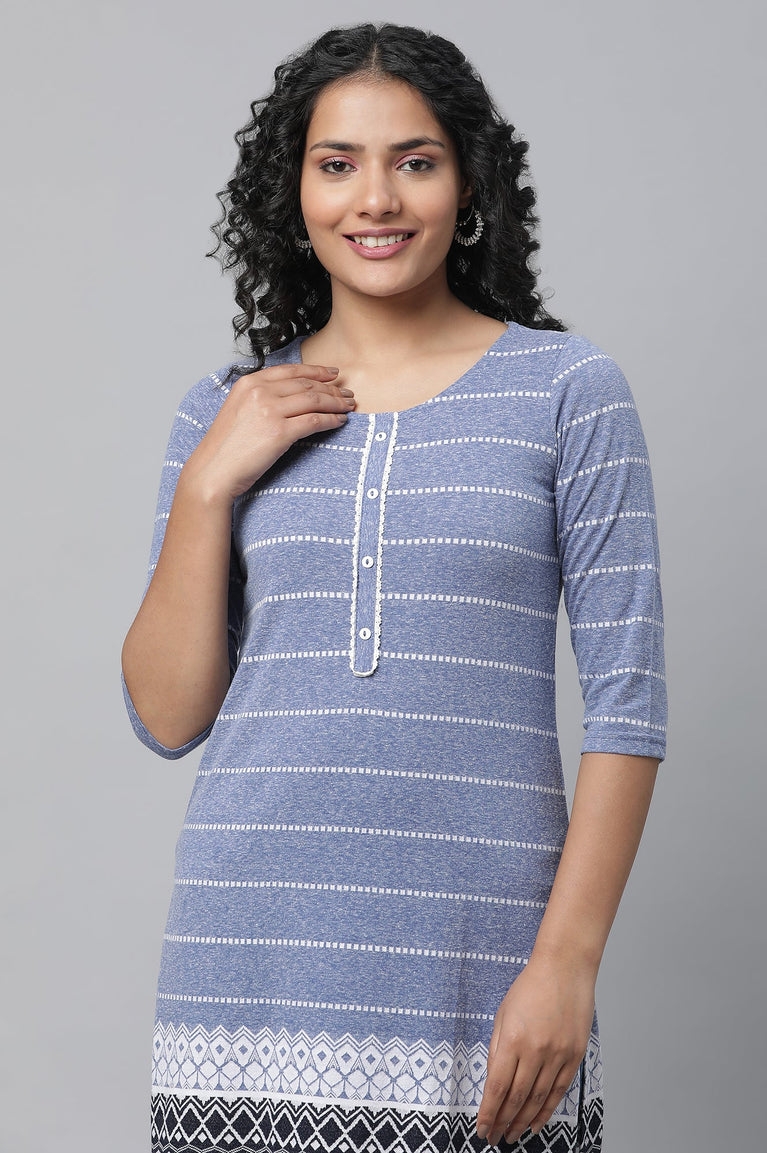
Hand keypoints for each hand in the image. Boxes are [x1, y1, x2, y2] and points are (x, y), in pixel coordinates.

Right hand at [182, 363, 354, 503]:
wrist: (214, 470)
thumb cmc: (226, 447)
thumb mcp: (239, 409)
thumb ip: (260, 397)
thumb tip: (290, 396)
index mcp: (249, 383)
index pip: (291, 370)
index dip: (316, 370)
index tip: (333, 373)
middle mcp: (260, 392)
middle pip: (306, 384)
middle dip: (331, 388)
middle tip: (347, 393)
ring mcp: (269, 411)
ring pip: (314, 400)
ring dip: (336, 402)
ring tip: (348, 406)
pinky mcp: (279, 432)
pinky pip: (314, 420)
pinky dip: (331, 420)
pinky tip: (339, 421)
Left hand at [475, 955, 594, 1144]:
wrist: (565, 969)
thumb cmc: (530, 987)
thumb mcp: (502, 1014)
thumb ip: (496, 1049)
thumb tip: (492, 1082)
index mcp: (513, 1038)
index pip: (497, 1087)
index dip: (488, 1112)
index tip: (481, 1129)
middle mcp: (536, 1050)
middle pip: (517, 1098)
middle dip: (503, 1122)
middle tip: (494, 1138)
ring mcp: (558, 1054)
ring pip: (538, 1099)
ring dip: (523, 1121)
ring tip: (511, 1135)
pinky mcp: (574, 1055)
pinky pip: (559, 1090)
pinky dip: (547, 1110)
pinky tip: (536, 1122)